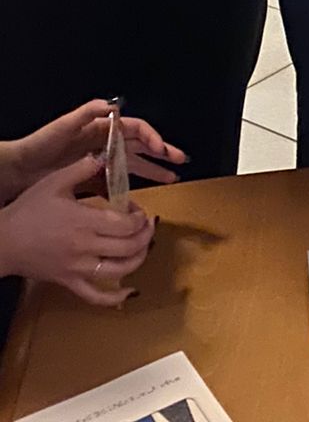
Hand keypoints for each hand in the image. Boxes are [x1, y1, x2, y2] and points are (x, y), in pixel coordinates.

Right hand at [0, 155, 153, 307]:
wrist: (3, 242)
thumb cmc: (28, 210)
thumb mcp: (54, 182)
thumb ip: (82, 168)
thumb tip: (105, 156)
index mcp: (84, 222)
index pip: (125, 225)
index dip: (140, 218)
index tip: (141, 210)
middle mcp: (85, 248)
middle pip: (128, 248)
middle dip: (145, 235)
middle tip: (148, 224)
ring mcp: (78, 269)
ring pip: (119, 271)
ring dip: (139, 259)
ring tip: (144, 246)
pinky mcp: (69, 283)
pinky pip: (96, 297)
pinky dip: (115, 298)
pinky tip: (130, 292)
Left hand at [7, 101, 185, 200]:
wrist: (17, 171)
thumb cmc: (41, 145)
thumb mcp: (64, 127)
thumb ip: (87, 113)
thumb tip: (114, 105)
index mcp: (102, 129)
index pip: (136, 129)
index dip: (152, 137)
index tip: (162, 150)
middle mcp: (105, 144)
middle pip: (140, 147)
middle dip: (161, 153)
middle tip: (180, 160)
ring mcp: (99, 163)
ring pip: (133, 165)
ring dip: (153, 170)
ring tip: (172, 178)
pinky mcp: (91, 181)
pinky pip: (117, 184)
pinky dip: (132, 190)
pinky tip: (142, 199)